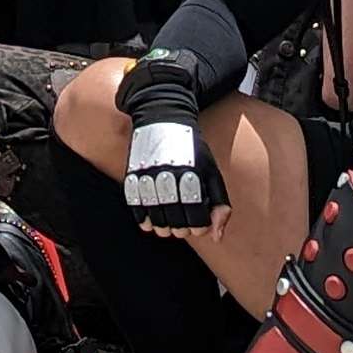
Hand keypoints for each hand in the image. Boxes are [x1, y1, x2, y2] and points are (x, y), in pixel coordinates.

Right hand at [115, 49, 227, 230]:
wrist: (163, 114)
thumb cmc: (192, 147)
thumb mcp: (212, 171)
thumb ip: (220, 204)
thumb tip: (216, 237)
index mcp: (192, 174)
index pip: (197, 217)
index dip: (200, 227)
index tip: (201, 223)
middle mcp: (169, 175)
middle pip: (175, 221)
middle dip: (182, 229)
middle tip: (184, 225)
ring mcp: (148, 174)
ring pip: (155, 217)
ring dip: (163, 227)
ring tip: (169, 226)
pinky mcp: (133, 172)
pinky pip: (135, 205)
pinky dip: (142, 218)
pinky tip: (150, 220)